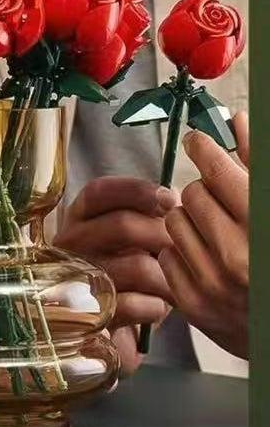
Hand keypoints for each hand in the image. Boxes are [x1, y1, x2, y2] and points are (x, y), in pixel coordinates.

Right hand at [54, 177, 177, 373]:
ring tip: (175, 286)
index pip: (99, 193)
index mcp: (77, 221)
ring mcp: (77, 282)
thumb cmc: (125, 276)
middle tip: (184, 248)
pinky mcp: (91, 317)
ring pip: (136, 266)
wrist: (108, 331)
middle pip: (121, 224)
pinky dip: (158, 307)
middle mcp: (69, 247)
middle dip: (163, 234)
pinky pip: (138, 304)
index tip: (170, 199)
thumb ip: (143, 216)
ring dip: (168, 277)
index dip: (136, 191)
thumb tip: (173, 200)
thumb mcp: (128, 240)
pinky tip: (157, 309)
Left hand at [159, 112, 248, 359]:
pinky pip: (167, 255)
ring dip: (191, 221)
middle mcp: (240, 256)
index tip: (198, 142)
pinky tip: (207, 259)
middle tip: (222, 204)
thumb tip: (239, 121)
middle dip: (206, 193)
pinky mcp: (195, 305)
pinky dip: (183, 253)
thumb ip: (257, 164)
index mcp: (264, 226)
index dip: (204, 149)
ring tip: (216, 233)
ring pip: (174, 222)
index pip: (217, 171)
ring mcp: (214, 283)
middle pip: (192, 194)